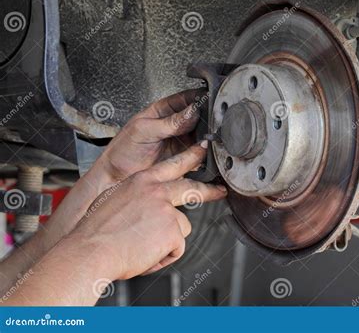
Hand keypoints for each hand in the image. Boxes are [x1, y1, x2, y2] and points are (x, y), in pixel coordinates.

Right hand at [68, 142, 225, 279]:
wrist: (90, 251)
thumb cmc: (95, 232)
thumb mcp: (114, 200)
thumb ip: (136, 197)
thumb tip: (145, 203)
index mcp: (141, 181)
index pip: (173, 164)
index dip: (190, 157)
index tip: (202, 150)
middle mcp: (156, 191)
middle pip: (191, 188)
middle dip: (209, 190)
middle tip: (220, 190)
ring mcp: (167, 210)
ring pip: (181, 228)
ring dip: (167, 240)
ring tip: (143, 245)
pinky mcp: (173, 230)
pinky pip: (176, 248)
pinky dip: (164, 256)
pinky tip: (145, 254)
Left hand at [94, 88, 206, 186]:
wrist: (117, 178)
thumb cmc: (123, 150)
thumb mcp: (144, 130)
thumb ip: (169, 122)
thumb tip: (192, 111)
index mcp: (163, 110)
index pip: (187, 98)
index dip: (200, 97)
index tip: (211, 100)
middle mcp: (175, 124)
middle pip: (199, 116)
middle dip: (208, 119)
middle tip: (214, 123)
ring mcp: (181, 141)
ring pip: (203, 135)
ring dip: (209, 136)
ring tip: (212, 138)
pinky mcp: (184, 159)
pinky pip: (201, 154)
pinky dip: (207, 153)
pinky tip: (209, 152)